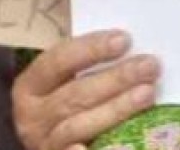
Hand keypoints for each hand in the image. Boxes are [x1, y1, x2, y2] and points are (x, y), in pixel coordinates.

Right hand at [12, 30, 159, 149]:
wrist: (50, 143)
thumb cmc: (63, 105)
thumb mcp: (60, 84)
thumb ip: (83, 68)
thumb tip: (125, 44)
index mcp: (29, 86)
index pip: (58, 60)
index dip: (91, 49)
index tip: (124, 39)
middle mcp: (32, 116)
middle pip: (76, 94)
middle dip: (116, 79)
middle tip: (149, 66)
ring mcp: (46, 144)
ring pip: (81, 125)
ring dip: (117, 108)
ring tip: (148, 93)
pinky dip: (98, 149)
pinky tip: (121, 144)